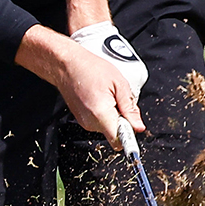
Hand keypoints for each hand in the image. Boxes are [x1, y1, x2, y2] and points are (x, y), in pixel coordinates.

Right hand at [15, 25, 144, 144]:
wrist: (66, 65)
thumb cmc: (90, 69)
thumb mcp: (119, 83)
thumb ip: (130, 108)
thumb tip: (138, 127)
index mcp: (101, 114)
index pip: (119, 141)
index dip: (129, 135)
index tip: (134, 128)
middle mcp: (90, 123)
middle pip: (115, 133)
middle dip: (123, 120)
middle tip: (119, 100)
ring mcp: (85, 122)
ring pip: (108, 127)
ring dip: (113, 116)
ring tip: (108, 95)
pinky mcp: (82, 119)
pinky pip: (100, 122)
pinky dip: (105, 113)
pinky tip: (101, 97)